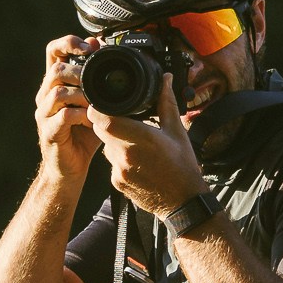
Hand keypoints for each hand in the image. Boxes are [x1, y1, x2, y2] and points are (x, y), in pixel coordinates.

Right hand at [36, 35, 102, 174]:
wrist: (71, 167)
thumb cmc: (84, 133)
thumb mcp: (95, 103)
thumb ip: (99, 78)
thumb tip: (105, 48)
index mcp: (55, 84)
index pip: (53, 51)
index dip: (68, 42)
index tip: (90, 47)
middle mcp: (45, 96)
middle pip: (55, 70)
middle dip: (80, 72)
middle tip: (97, 81)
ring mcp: (44, 114)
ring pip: (57, 93)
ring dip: (82, 95)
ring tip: (97, 103)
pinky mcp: (49, 132)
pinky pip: (63, 117)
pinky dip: (82, 115)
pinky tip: (93, 120)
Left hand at [90, 73, 206, 217]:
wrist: (182, 202)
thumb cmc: (183, 167)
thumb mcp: (177, 132)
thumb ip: (166, 103)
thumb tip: (166, 79)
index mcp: (142, 138)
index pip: (103, 119)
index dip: (98, 108)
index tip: (104, 103)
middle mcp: (126, 154)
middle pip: (101, 129)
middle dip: (107, 121)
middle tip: (122, 118)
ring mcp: (119, 170)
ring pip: (106, 145)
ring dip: (114, 140)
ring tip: (135, 142)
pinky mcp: (116, 182)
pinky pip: (111, 162)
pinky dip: (119, 157)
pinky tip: (137, 160)